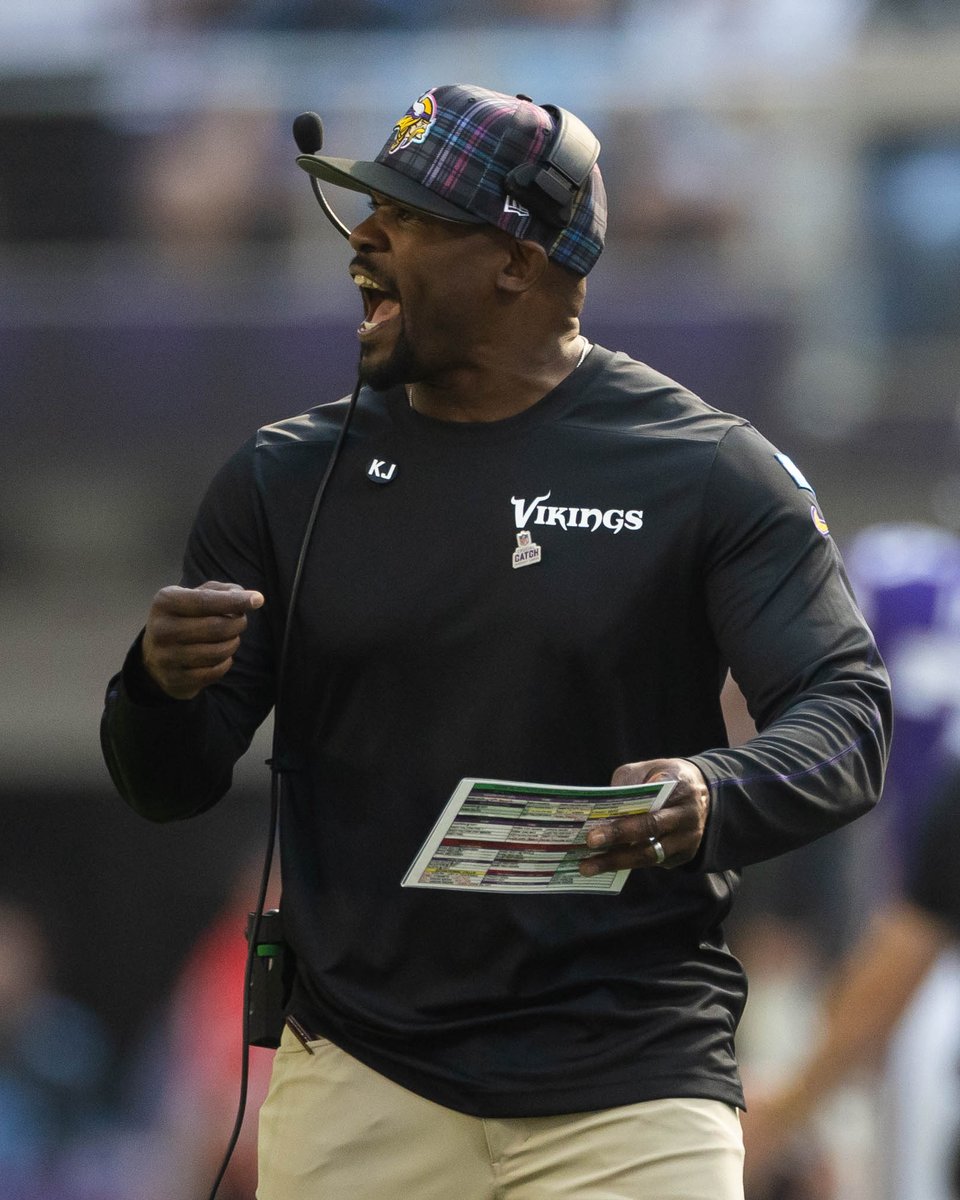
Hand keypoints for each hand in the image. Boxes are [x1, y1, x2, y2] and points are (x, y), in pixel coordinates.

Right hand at [142, 580, 264, 699]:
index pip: (206, 600)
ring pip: (218, 652)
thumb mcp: (194, 596)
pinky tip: (221, 657)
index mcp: (165, 601)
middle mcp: (161, 629)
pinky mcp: (174, 679)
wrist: (154, 656)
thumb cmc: (184, 618)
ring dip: (233, 644)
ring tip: (230, 638)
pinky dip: (225, 663)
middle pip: (217, 627)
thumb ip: (221, 591)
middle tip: (240, 622)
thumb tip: (245, 596)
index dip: (235, 601)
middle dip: (238, 624)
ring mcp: (166, 657)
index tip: (259, 599)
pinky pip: (214, 672)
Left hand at [580, 758, 708, 874]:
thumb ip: (625, 785)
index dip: (624, 815)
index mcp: (678, 784)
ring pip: (650, 854)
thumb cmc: (663, 778)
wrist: (702, 791)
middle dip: (617, 838)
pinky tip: (605, 864)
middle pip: (650, 828)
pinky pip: (654, 862)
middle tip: (588, 843)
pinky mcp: (685, 854)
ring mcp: (688, 837)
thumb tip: (600, 811)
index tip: (595, 828)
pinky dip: (628, 864)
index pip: (649, 799)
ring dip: (617, 861)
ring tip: (587, 866)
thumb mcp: (646, 769)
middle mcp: (687, 813)